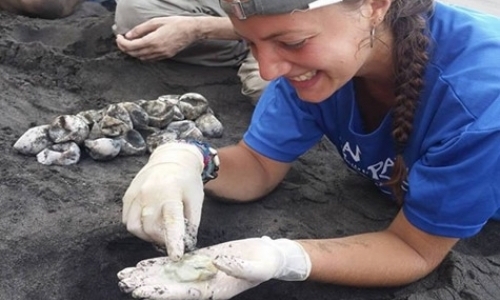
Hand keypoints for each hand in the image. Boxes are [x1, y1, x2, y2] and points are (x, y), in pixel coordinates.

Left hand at [116, 16, 200, 60]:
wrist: (191, 30)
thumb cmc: (175, 23)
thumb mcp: (155, 22)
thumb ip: (140, 29)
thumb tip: (129, 35)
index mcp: (153, 41)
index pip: (131, 46)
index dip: (122, 43)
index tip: (118, 37)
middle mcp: (156, 50)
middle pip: (134, 53)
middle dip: (125, 48)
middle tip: (120, 41)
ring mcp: (161, 55)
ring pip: (141, 58)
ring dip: (133, 52)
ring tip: (129, 44)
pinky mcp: (165, 56)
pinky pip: (149, 59)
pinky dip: (141, 55)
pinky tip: (140, 48)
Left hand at [118, 236, 311, 299]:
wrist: (267, 257)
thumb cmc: (264, 264)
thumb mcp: (257, 266)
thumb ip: (240, 266)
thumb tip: (221, 262)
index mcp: (215, 290)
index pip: (183, 293)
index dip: (162, 292)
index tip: (142, 291)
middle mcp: (203, 284)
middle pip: (170, 286)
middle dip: (147, 286)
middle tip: (124, 282)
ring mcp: (200, 273)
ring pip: (169, 275)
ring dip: (147, 276)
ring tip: (126, 275)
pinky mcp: (200, 261)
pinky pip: (176, 264)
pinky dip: (159, 264)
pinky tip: (143, 264)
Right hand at [122, 142, 204, 260]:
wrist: (171, 159)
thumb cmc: (187, 181)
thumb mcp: (196, 200)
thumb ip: (191, 224)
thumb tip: (185, 245)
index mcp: (171, 192)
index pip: (171, 221)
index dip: (173, 240)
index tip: (175, 255)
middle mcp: (150, 193)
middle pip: (150, 228)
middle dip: (161, 238)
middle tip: (170, 236)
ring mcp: (136, 194)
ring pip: (135, 227)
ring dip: (147, 235)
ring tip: (158, 228)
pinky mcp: (127, 196)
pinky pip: (127, 220)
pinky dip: (138, 227)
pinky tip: (148, 220)